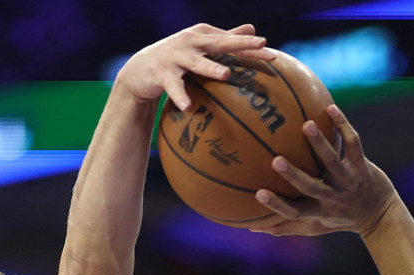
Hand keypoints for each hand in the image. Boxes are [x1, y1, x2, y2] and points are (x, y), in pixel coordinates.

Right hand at [116, 24, 274, 111]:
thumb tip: (253, 29)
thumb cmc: (177, 58)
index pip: (231, 41)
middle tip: (260, 46)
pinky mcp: (161, 73)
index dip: (252, 46)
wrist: (140, 70)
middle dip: (240, 44)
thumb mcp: (200, 46)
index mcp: (202, 35)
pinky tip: (188, 107)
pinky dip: (180, 96)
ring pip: (196, 63)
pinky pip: (173, 87)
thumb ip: (226, 37)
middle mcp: (190, 42)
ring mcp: (175, 56)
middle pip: (219, 43)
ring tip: (226, 75)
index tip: (273, 54)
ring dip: (211, 68)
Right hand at [250, 105, 398, 236]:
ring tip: (306, 125)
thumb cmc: (341, 219)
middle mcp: (333, 198)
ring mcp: (349, 181)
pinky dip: (343, 126)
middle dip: (294, 175)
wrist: (380, 214)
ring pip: (333, 162)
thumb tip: (253, 228)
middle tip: (276, 160)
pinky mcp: (362, 167)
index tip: (258, 194)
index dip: (278, 205)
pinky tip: (331, 108)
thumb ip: (286, 227)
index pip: (295, 211)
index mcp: (319, 211)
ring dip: (319, 144)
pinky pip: (353, 144)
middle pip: (311, 187)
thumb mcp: (315, 227)